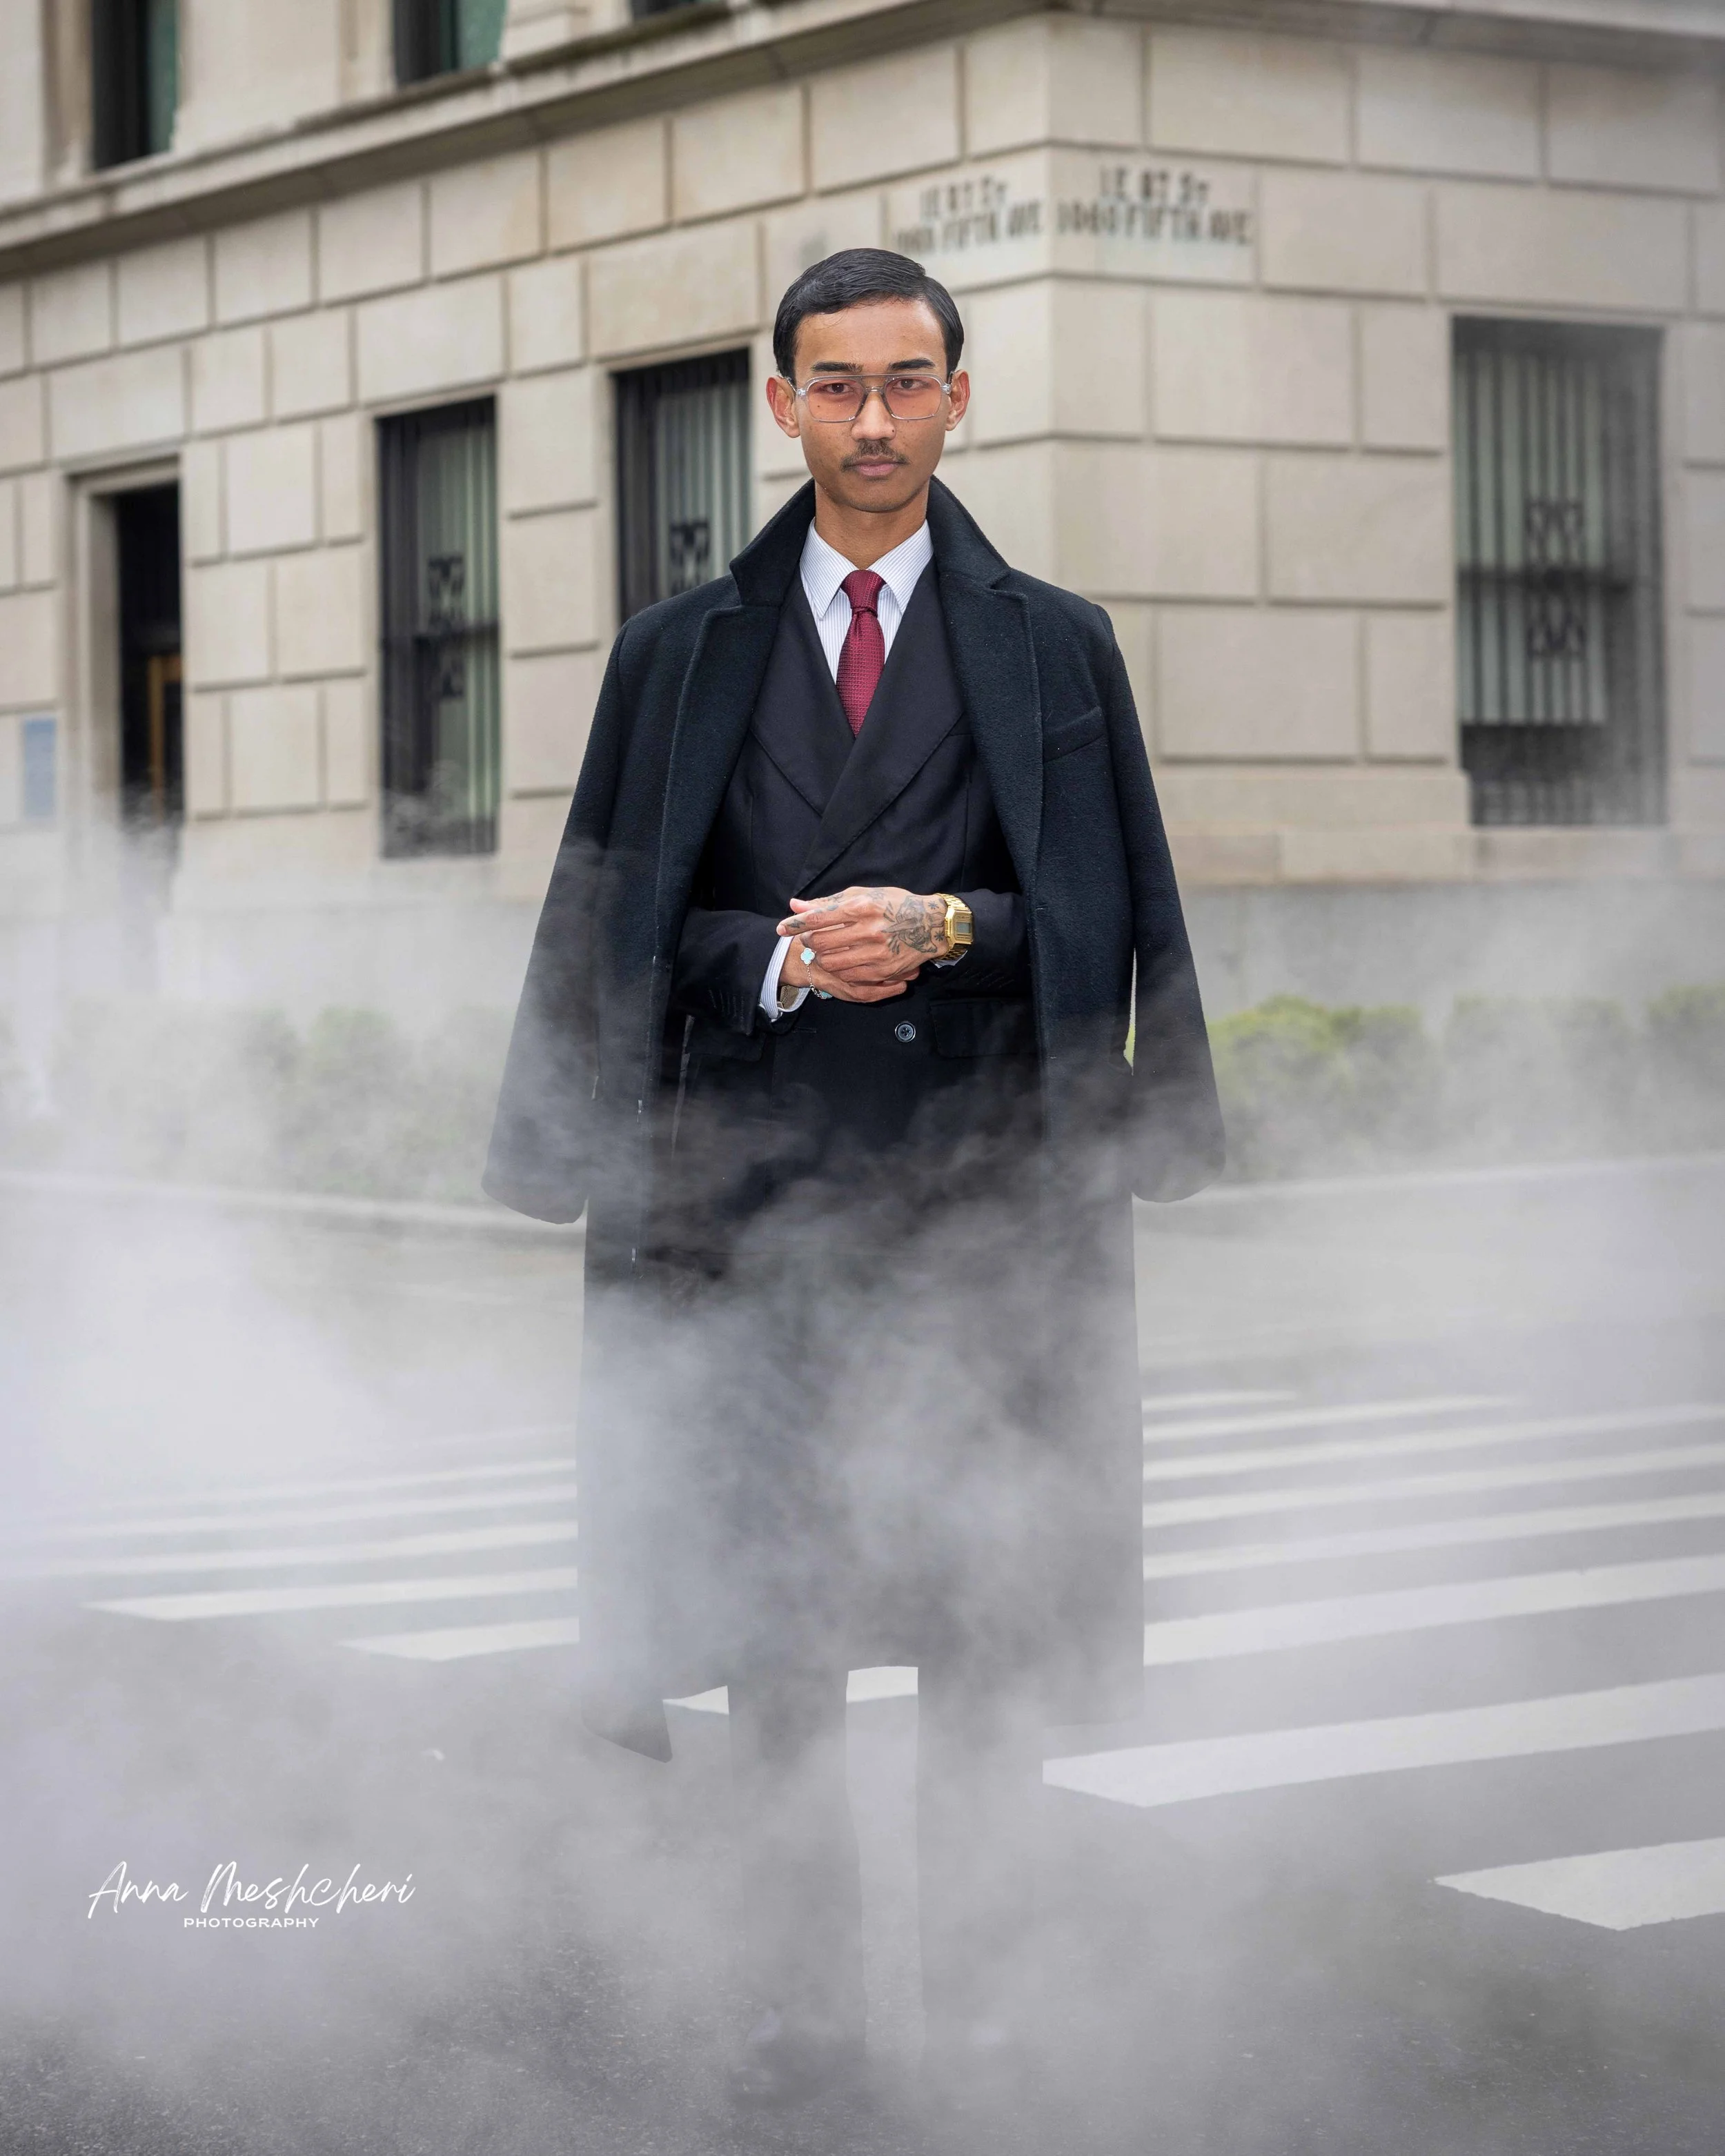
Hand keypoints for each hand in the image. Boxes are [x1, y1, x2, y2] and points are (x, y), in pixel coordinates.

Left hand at [777, 887, 946, 995]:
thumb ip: (828, 902)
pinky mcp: (882, 970)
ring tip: (824, 952)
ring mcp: (875, 952)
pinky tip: (842, 962)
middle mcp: (867, 929)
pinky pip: (848, 975)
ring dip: (821, 958)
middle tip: (810, 939)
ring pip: (831, 962)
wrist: (931, 924)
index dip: (795, 924)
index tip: (781, 929)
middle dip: (808, 942)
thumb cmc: (895, 905)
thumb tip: (796, 905)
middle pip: (820, 942)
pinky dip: (839, 970)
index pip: (818, 917)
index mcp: (861, 906)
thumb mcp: (863, 895)